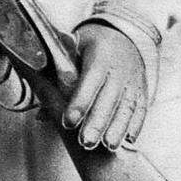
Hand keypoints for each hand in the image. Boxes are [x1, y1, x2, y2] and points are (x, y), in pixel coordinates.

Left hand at [62, 21, 150, 149]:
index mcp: (99, 55)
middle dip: (98, 122)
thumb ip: (56, 74)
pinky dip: (136, 124)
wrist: (124, 34)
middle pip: (108, 98)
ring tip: (109, 147)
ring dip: (118, 128)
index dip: (79, 101)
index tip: (69, 121)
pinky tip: (129, 140)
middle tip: (87, 142)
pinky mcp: (142, 89)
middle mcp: (118, 68)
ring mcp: (133, 79)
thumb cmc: (91, 45)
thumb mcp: (72, 49)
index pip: (89, 80)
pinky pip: (141, 107)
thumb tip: (39, 104)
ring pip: (127, 106)